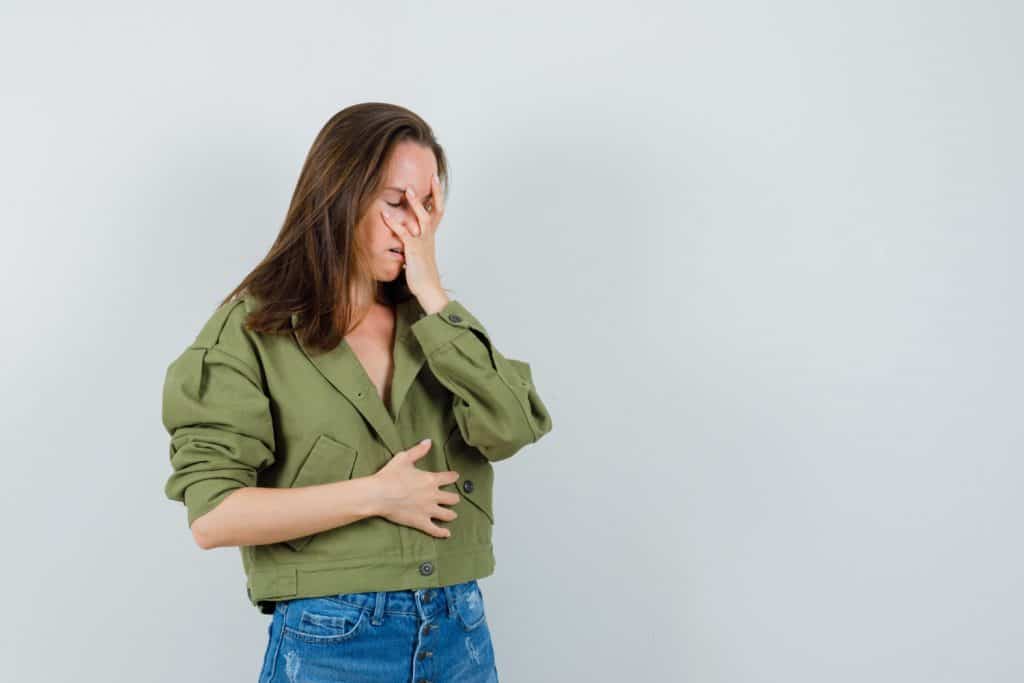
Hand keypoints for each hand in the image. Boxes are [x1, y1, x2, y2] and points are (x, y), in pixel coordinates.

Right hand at [371, 438, 460, 538]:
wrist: (379, 494)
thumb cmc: (390, 476)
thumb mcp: (404, 458)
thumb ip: (418, 450)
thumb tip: (429, 441)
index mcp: (431, 480)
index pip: (449, 477)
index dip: (453, 476)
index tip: (455, 476)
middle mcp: (433, 495)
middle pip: (452, 498)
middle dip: (454, 498)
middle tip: (454, 498)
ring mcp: (428, 510)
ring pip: (448, 514)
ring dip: (451, 514)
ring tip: (452, 515)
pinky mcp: (421, 522)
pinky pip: (435, 530)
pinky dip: (442, 532)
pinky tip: (447, 534)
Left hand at [380, 174, 445, 297]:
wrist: (428, 289)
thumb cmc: (423, 274)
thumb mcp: (420, 254)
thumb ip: (414, 241)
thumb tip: (407, 234)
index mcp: (431, 236)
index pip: (438, 211)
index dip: (437, 195)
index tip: (435, 180)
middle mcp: (429, 236)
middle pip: (436, 211)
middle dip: (435, 193)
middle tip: (432, 177)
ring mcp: (422, 243)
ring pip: (423, 219)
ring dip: (416, 204)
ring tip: (409, 190)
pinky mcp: (413, 251)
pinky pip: (403, 234)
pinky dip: (394, 223)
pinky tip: (385, 215)